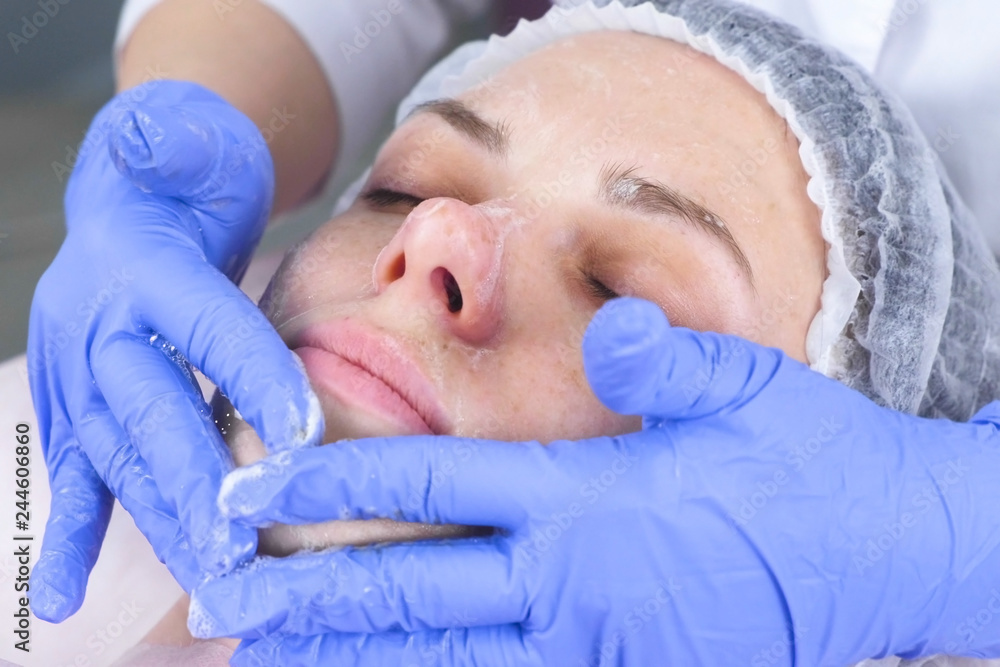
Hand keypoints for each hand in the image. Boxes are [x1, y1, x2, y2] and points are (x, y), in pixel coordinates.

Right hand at [28, 80, 322, 621]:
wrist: (130, 199)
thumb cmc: (179, 179)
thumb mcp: (183, 145)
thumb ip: (171, 143)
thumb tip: (153, 129)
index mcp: (137, 266)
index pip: (205, 323)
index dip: (249, 374)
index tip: (301, 437)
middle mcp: (94, 323)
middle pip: (150, 409)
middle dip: (196, 481)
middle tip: (244, 546)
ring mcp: (77, 372)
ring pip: (119, 457)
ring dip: (161, 523)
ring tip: (206, 581)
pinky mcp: (77, 405)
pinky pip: (75, 473)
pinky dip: (72, 533)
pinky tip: (61, 595)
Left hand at [195, 297, 999, 665]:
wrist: (893, 553)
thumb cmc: (815, 462)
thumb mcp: (747, 384)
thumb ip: (666, 359)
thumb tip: (606, 334)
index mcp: (592, 500)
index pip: (437, 486)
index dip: (344, 478)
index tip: (264, 477)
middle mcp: (578, 584)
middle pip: (418, 592)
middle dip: (312, 595)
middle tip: (225, 596)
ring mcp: (600, 648)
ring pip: (451, 664)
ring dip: (356, 661)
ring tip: (276, 660)